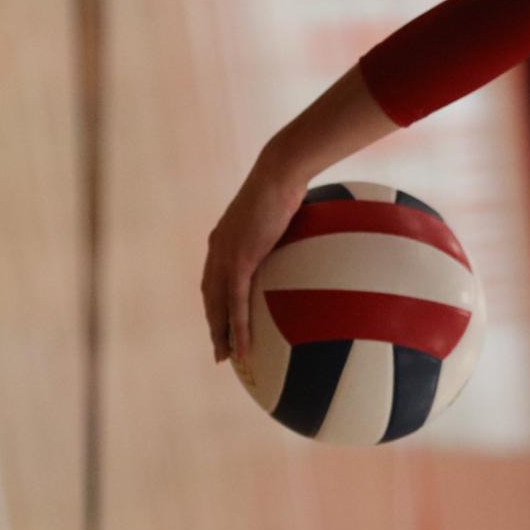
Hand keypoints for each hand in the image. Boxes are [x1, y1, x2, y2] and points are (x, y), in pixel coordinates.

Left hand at [201, 160, 308, 371]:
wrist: (280, 172)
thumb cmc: (289, 182)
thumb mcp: (286, 210)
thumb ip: (291, 228)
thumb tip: (318, 234)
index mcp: (225, 238)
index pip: (215, 277)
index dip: (217, 301)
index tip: (222, 320)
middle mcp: (218, 249)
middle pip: (210, 296)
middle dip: (214, 324)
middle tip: (220, 349)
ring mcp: (225, 256)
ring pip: (217, 305)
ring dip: (220, 333)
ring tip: (227, 357)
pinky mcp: (239, 261)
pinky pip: (236, 303)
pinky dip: (236, 327)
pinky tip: (243, 346)